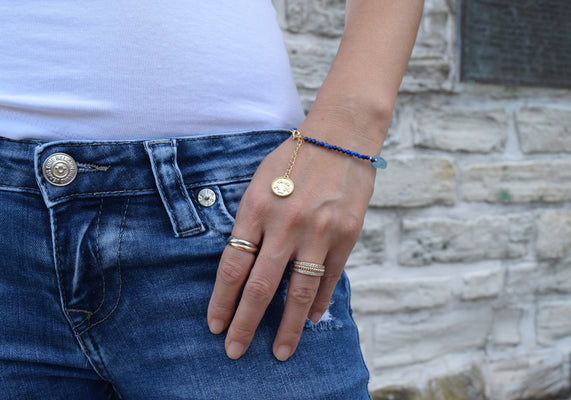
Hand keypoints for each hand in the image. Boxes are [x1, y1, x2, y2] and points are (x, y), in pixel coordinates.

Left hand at [206, 125, 375, 360]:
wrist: (341, 136)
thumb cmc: (294, 158)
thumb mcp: (258, 182)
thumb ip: (249, 222)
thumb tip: (243, 264)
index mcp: (255, 208)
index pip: (232, 267)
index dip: (221, 301)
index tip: (215, 325)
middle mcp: (285, 224)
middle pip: (259, 288)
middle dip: (244, 325)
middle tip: (234, 351)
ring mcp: (318, 232)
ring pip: (298, 292)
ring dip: (287, 327)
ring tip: (280, 352)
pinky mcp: (346, 235)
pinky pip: (329, 278)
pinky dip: (319, 303)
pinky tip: (310, 319)